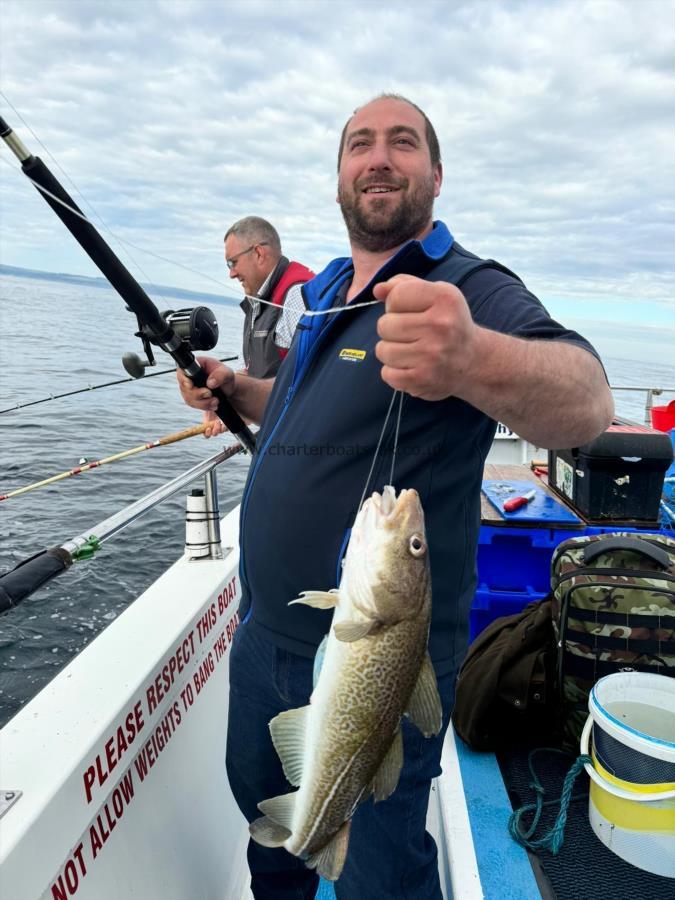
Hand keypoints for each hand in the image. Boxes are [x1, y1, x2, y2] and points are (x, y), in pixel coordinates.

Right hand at [176, 356, 235, 437]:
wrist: (228, 388)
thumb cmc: (225, 377)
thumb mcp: (227, 373)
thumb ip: (220, 375)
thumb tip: (210, 383)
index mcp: (195, 365)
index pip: (182, 371)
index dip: (184, 380)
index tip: (190, 386)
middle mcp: (189, 377)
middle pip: (184, 388)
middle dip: (197, 394)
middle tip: (210, 394)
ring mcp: (189, 388)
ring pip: (188, 399)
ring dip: (203, 403)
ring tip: (215, 400)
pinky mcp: (192, 398)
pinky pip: (193, 405)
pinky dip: (204, 406)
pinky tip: (213, 404)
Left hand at [374, 275, 477, 400]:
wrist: (473, 361)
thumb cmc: (448, 323)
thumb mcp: (435, 295)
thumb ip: (404, 286)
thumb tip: (377, 290)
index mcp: (444, 299)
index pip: (396, 295)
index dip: (395, 304)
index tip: (410, 312)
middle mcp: (440, 326)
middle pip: (384, 325)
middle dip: (391, 330)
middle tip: (411, 335)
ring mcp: (431, 355)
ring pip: (382, 350)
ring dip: (391, 351)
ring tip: (410, 351)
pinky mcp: (423, 379)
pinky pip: (387, 374)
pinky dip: (393, 372)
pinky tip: (411, 367)